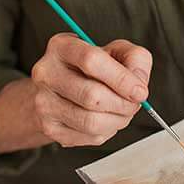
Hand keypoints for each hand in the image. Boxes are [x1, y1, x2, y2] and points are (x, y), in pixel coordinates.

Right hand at [30, 33, 151, 147]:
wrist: (61, 90)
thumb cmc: (90, 69)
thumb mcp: (115, 51)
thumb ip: (134, 58)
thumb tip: (138, 82)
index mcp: (61, 47)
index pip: (91, 60)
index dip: (121, 79)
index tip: (140, 91)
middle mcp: (46, 73)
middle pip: (92, 95)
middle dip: (123, 104)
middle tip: (133, 104)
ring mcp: (44, 102)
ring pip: (90, 121)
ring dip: (117, 121)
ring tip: (122, 112)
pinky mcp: (48, 127)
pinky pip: (87, 137)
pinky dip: (105, 132)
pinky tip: (105, 120)